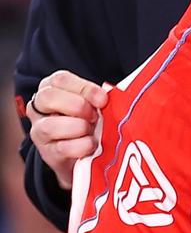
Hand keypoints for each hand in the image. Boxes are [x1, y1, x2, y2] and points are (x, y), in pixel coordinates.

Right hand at [27, 70, 108, 189]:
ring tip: (92, 131)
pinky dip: (81, 146)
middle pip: (48, 97)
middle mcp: (40, 108)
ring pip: (50, 125)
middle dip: (78, 106)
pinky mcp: (48, 153)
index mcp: (52, 88)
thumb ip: (97, 98)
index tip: (103, 99)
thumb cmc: (89, 121)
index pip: (60, 79)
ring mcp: (40, 131)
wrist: (83, 153)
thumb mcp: (93, 104)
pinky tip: (91, 145)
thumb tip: (108, 97)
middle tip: (95, 116)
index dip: (84, 88)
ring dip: (78, 127)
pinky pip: (62, 148)